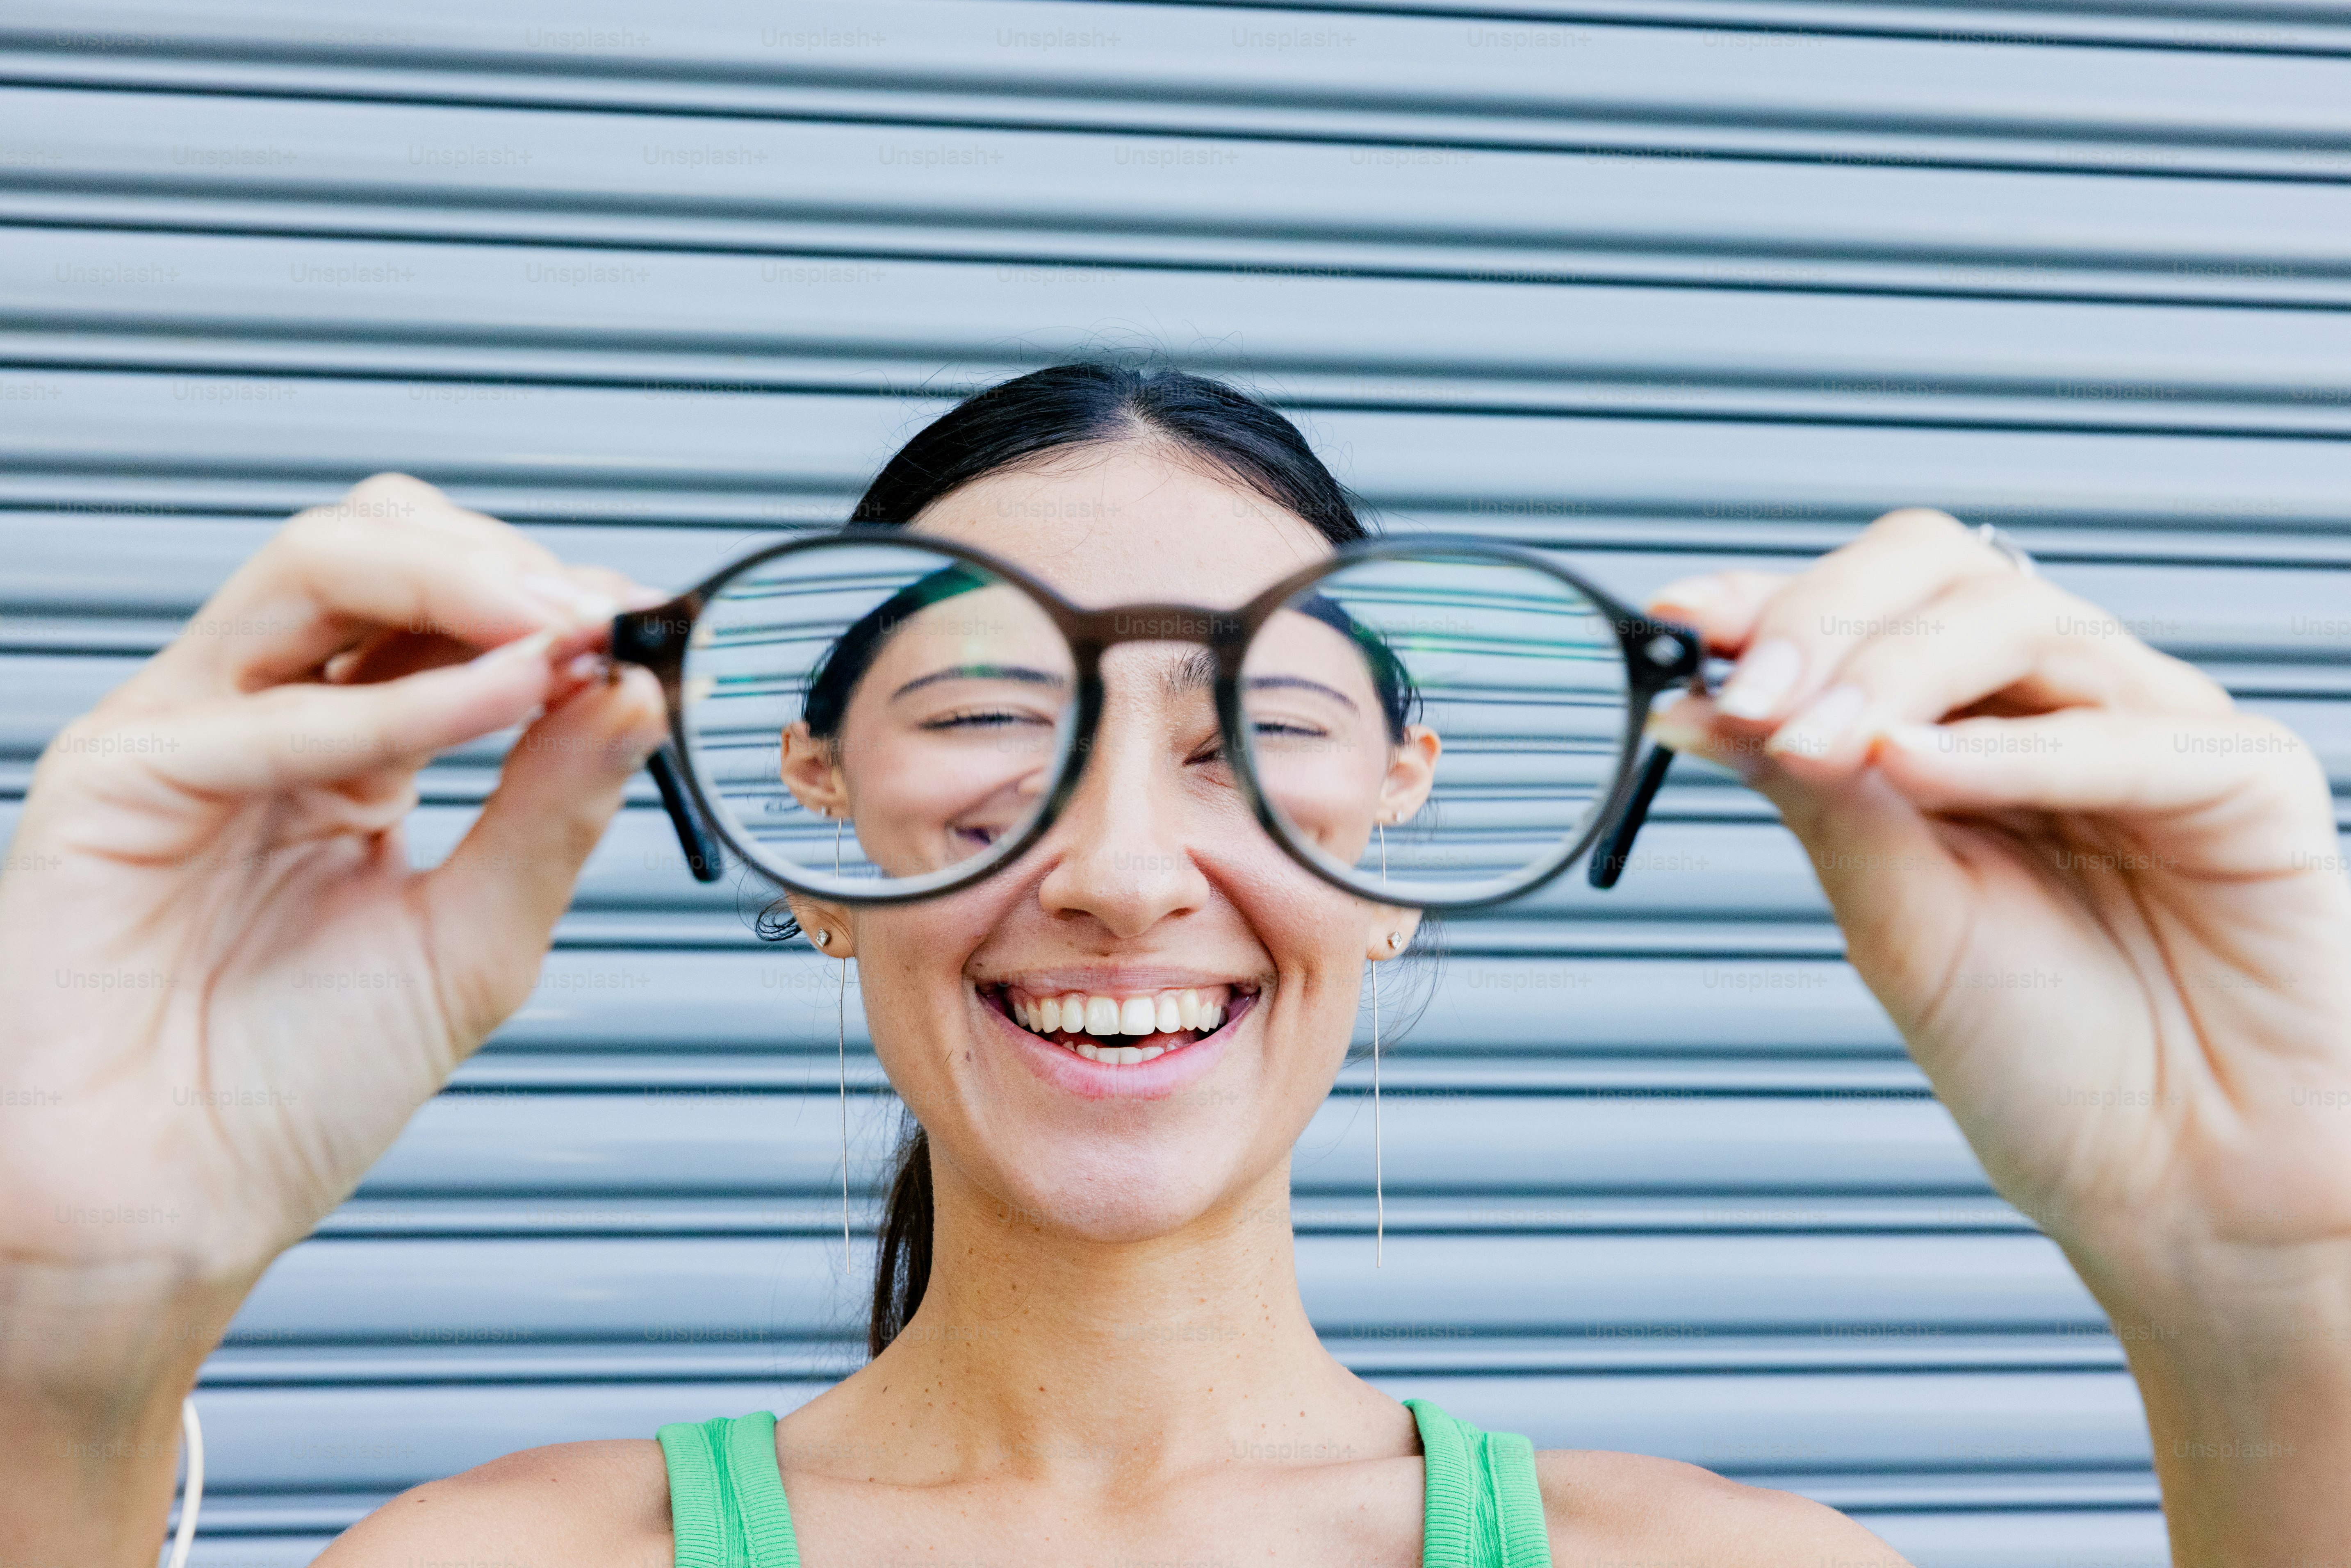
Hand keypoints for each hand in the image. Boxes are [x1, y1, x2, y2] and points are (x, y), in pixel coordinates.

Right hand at [0, 475, 668, 1294]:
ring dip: (461, 584)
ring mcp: (187, 731)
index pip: (450, 608)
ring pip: (316, 566)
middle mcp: (268, 718)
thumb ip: (552, 812)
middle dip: (507, 564)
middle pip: (379, 545)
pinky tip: (501, 702)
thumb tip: (639, 696)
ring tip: (566, 633)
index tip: (653, 631)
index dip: (556, 602)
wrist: (172, 1208)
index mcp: (351, 750)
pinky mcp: (116, 775)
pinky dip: (401, 699)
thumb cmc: (294, 1093)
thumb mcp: (474, 939)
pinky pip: (268, 707)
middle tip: (609, 619)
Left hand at [1646, 509, 2350, 1298]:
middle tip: (1745, 693)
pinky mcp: (2247, 777)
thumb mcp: (1892, 919)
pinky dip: (2001, 750)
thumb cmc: (2043, 1058)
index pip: (1866, 606)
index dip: (1769, 601)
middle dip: (1825, 621)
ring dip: (1892, 671)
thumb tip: (1692, 706)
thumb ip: (1817, 802)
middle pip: (1941, 574)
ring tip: (1807, 736)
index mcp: (1968, 725)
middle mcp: (2057, 706)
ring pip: (2020, 624)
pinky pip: (2119, 736)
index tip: (1674, 620)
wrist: (2173, 1182)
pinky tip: (1910, 763)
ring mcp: (2156, 726)